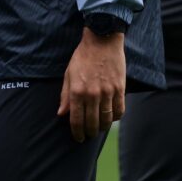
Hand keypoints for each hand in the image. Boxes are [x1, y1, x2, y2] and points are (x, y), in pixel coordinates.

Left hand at [57, 28, 125, 142]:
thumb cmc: (82, 58)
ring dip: (103, 128)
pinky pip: (120, 111)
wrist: (101, 42)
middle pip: (92, 122)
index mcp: (77, 90)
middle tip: (88, 136)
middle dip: (89, 132)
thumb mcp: (68, 74)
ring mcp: (108, 92)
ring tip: (99, 129)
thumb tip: (61, 114)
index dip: (77, 132)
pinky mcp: (120, 89)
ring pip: (107, 119)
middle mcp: (92, 94)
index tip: (78, 138)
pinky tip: (110, 118)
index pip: (76, 119)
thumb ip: (65, 96)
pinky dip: (115, 118)